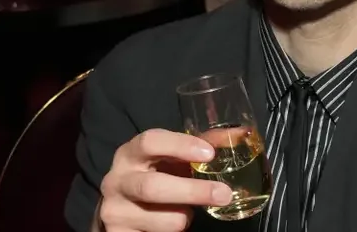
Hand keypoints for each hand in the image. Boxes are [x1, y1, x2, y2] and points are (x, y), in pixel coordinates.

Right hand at [97, 129, 232, 231]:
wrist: (122, 208)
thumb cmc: (155, 174)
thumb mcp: (171, 158)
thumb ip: (201, 146)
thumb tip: (241, 134)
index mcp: (130, 154)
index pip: (149, 142)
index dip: (180, 146)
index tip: (209, 154)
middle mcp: (117, 181)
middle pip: (153, 187)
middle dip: (193, 192)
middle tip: (224, 194)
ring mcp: (115, 211)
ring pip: (164, 218)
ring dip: (185, 216)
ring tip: (186, 210)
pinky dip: (174, 231)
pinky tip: (172, 222)